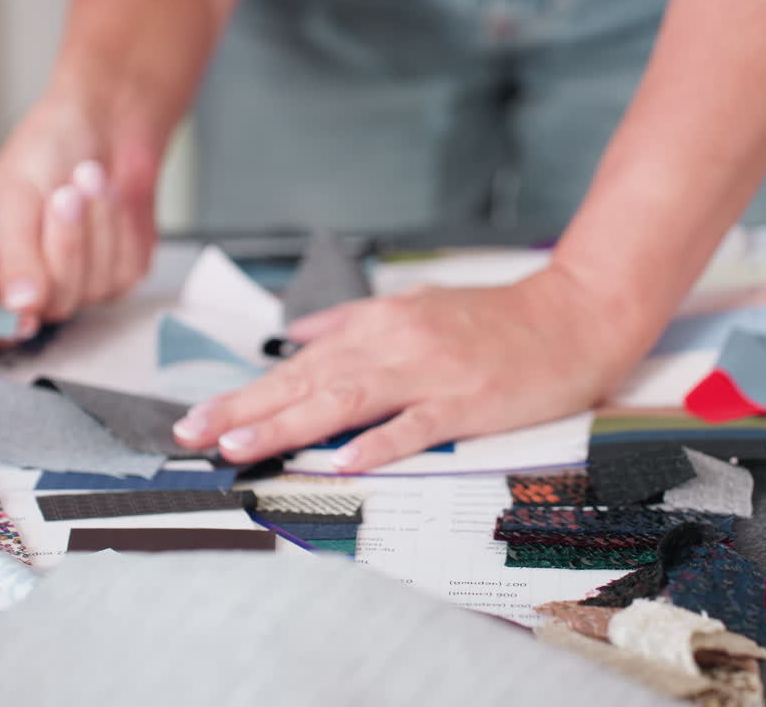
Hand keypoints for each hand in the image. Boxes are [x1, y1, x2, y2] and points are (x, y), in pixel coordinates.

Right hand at [0, 0, 221, 328]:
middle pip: (52, 306)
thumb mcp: (16, 196)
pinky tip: (108, 197)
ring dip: (96, 228)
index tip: (26, 305)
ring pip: (93, 289)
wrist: (104, 122)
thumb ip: (16, 255)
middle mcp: (30, 286)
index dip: (6, 325)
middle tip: (65, 194)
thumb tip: (19, 306)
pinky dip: (119, 229)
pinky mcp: (118, 277)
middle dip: (65, 245)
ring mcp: (78, 287)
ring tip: (88, 178)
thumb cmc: (47, 150)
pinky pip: (124, 272)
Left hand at [171, 267, 644, 471]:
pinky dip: (381, 443)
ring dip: (290, 425)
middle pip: (307, 382)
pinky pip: (418, 424)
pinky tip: (347, 460)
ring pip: (346, 400)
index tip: (199, 417)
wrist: (571, 313)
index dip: (245, 394)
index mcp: (378, 324)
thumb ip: (352, 321)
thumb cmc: (492, 318)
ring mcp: (430, 372)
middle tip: (194, 435)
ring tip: (242, 448)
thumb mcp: (414, 304)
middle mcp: (394, 344)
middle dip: (245, 411)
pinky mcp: (468, 401)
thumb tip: (298, 336)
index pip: (297, 365)